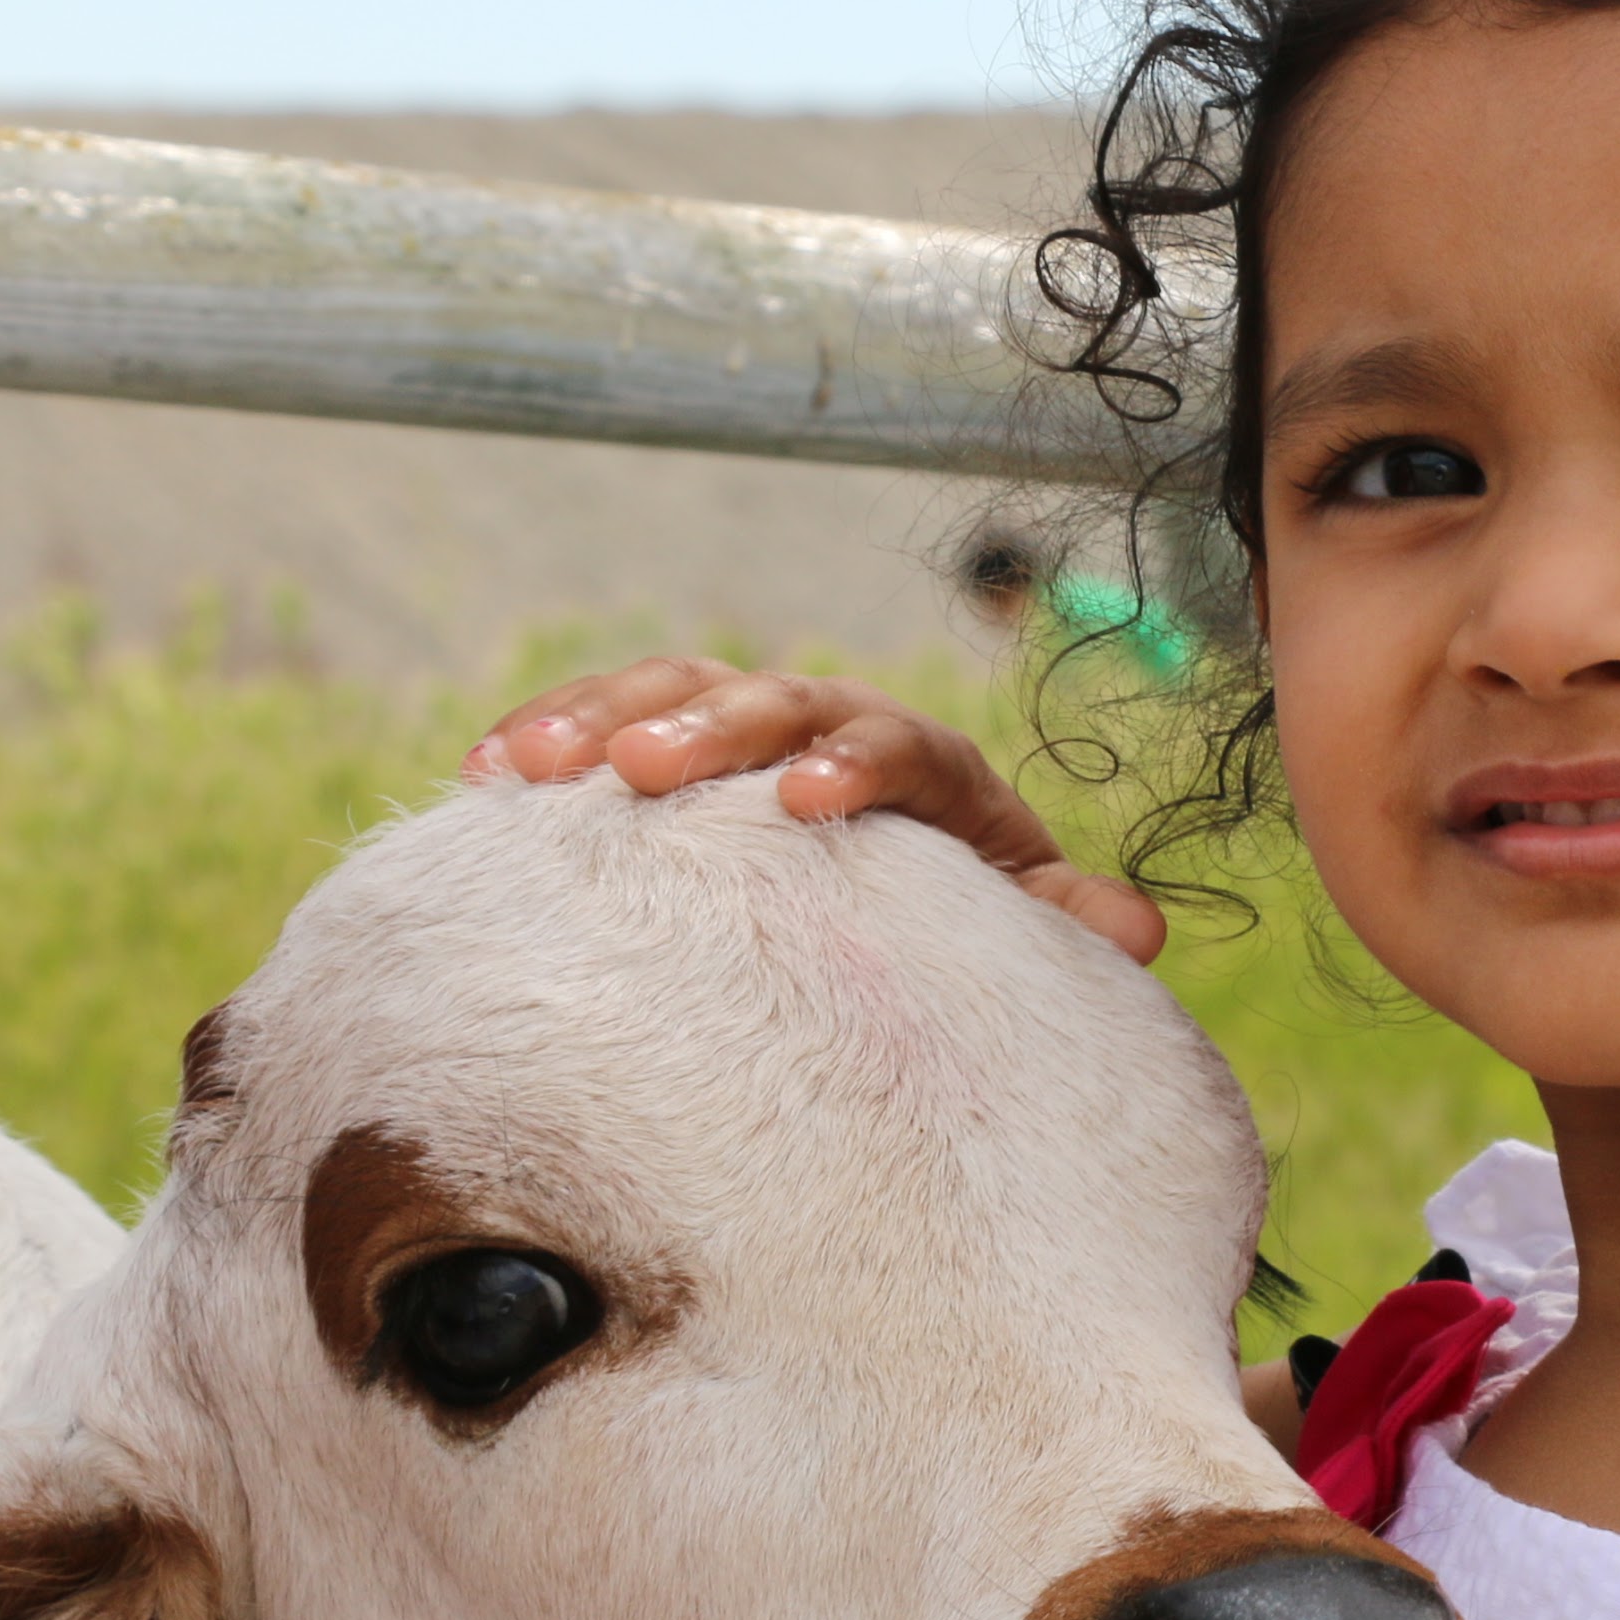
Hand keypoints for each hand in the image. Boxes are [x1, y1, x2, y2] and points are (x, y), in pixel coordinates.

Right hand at [470, 655, 1166, 964]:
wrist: (900, 900)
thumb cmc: (959, 925)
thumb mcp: (1018, 927)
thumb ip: (1063, 922)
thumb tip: (1134, 928)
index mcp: (929, 768)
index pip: (899, 745)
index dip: (857, 762)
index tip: (808, 802)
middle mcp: (835, 726)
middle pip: (770, 700)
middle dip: (705, 729)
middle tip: (641, 768)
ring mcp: (749, 725)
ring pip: (676, 691)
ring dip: (600, 718)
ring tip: (529, 767)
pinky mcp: (674, 747)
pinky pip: (608, 719)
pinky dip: (550, 734)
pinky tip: (485, 771)